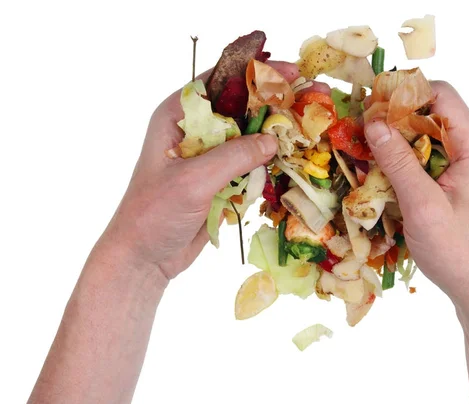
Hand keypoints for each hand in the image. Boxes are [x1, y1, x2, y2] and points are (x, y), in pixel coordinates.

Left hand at [98, 62, 316, 282]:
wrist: (144, 257)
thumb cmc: (155, 213)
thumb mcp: (193, 180)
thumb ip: (234, 157)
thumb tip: (273, 141)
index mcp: (178, 116)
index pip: (221, 81)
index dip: (256, 72)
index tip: (291, 70)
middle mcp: (196, 129)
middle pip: (243, 106)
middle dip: (277, 100)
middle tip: (314, 93)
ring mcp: (210, 155)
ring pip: (251, 134)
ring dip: (280, 130)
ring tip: (314, 124)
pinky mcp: (221, 178)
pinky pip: (252, 162)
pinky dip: (272, 160)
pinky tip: (297, 156)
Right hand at [364, 82, 468, 307]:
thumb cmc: (457, 251)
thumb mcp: (423, 206)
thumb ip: (398, 162)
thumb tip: (373, 122)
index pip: (441, 95)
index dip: (404, 94)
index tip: (371, 109)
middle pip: (432, 112)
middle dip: (395, 118)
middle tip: (362, 133)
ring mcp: (466, 166)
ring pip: (426, 135)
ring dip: (396, 141)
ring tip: (367, 154)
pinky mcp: (456, 182)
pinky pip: (426, 157)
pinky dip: (404, 160)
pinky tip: (384, 176)